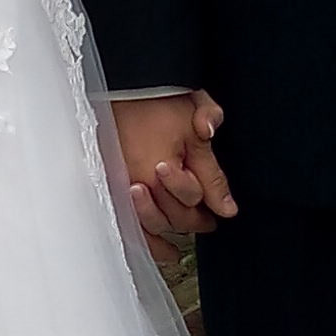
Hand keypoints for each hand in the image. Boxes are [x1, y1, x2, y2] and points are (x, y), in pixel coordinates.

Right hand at [114, 92, 235, 248]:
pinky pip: (125, 223)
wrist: (126, 84)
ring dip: (168, 234)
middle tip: (207, 222)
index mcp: (159, 171)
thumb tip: (227, 207)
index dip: (211, 203)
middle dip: (194, 220)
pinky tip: (157, 251)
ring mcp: (119, 185)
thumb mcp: (195, 132)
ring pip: (149, 226)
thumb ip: (211, 172)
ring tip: (182, 241)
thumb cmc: (159, 101)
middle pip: (172, 216)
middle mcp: (136, 184)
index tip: (222, 210)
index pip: (193, 199)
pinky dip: (143, 240)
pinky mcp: (108, 183)